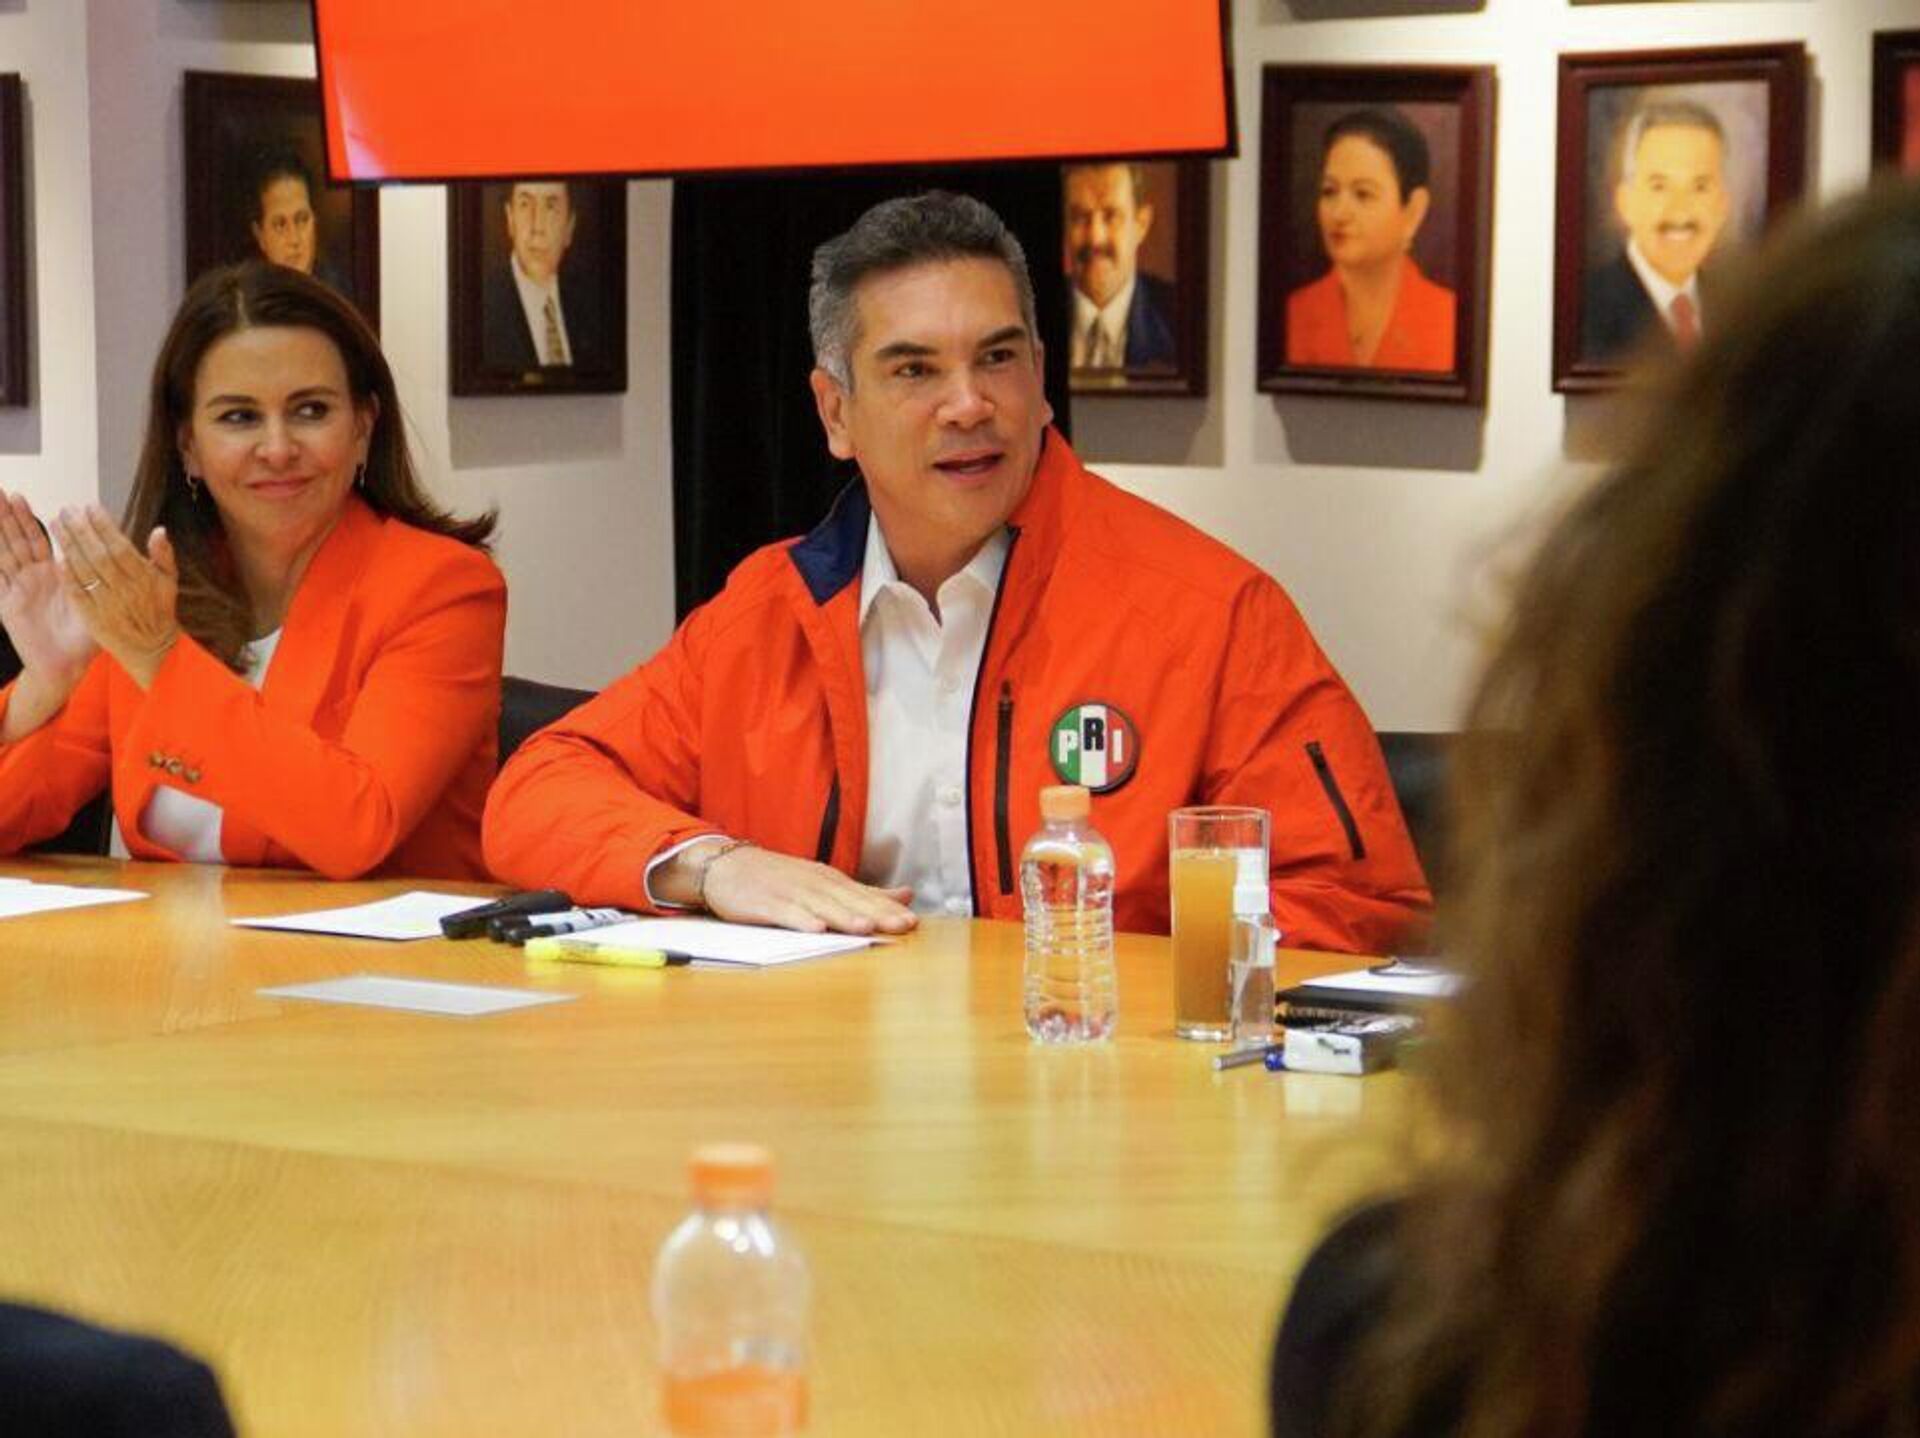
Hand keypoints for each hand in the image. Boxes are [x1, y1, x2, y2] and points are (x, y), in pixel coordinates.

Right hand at [0, 489, 97, 689]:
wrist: (67, 666)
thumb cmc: (84, 637)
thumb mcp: (101, 602)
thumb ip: (107, 579)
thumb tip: (113, 556)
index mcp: (54, 575)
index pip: (40, 540)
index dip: (31, 519)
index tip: (25, 496)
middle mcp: (33, 578)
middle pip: (19, 540)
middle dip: (10, 517)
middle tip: (3, 492)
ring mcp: (17, 590)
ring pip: (5, 553)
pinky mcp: (7, 605)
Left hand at [53, 505, 179, 689]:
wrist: (151, 647)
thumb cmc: (159, 610)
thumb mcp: (169, 581)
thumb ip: (164, 555)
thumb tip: (159, 530)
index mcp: (144, 578)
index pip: (120, 547)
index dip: (104, 526)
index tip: (90, 507)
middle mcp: (125, 590)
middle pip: (98, 555)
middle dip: (81, 530)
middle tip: (67, 510)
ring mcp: (108, 604)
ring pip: (85, 570)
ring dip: (69, 546)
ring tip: (57, 524)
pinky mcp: (93, 617)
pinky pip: (78, 593)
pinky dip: (69, 576)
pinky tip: (59, 557)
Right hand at [671, 840, 917, 934]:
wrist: (727, 867)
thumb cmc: (780, 879)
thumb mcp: (824, 882)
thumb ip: (864, 893)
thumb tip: (905, 894)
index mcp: (830, 881)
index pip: (864, 897)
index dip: (888, 910)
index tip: (912, 922)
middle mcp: (814, 884)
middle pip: (849, 902)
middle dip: (876, 914)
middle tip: (902, 926)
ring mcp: (789, 893)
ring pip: (822, 907)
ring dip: (844, 917)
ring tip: (866, 928)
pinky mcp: (765, 903)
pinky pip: (785, 913)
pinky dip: (800, 920)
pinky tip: (815, 929)